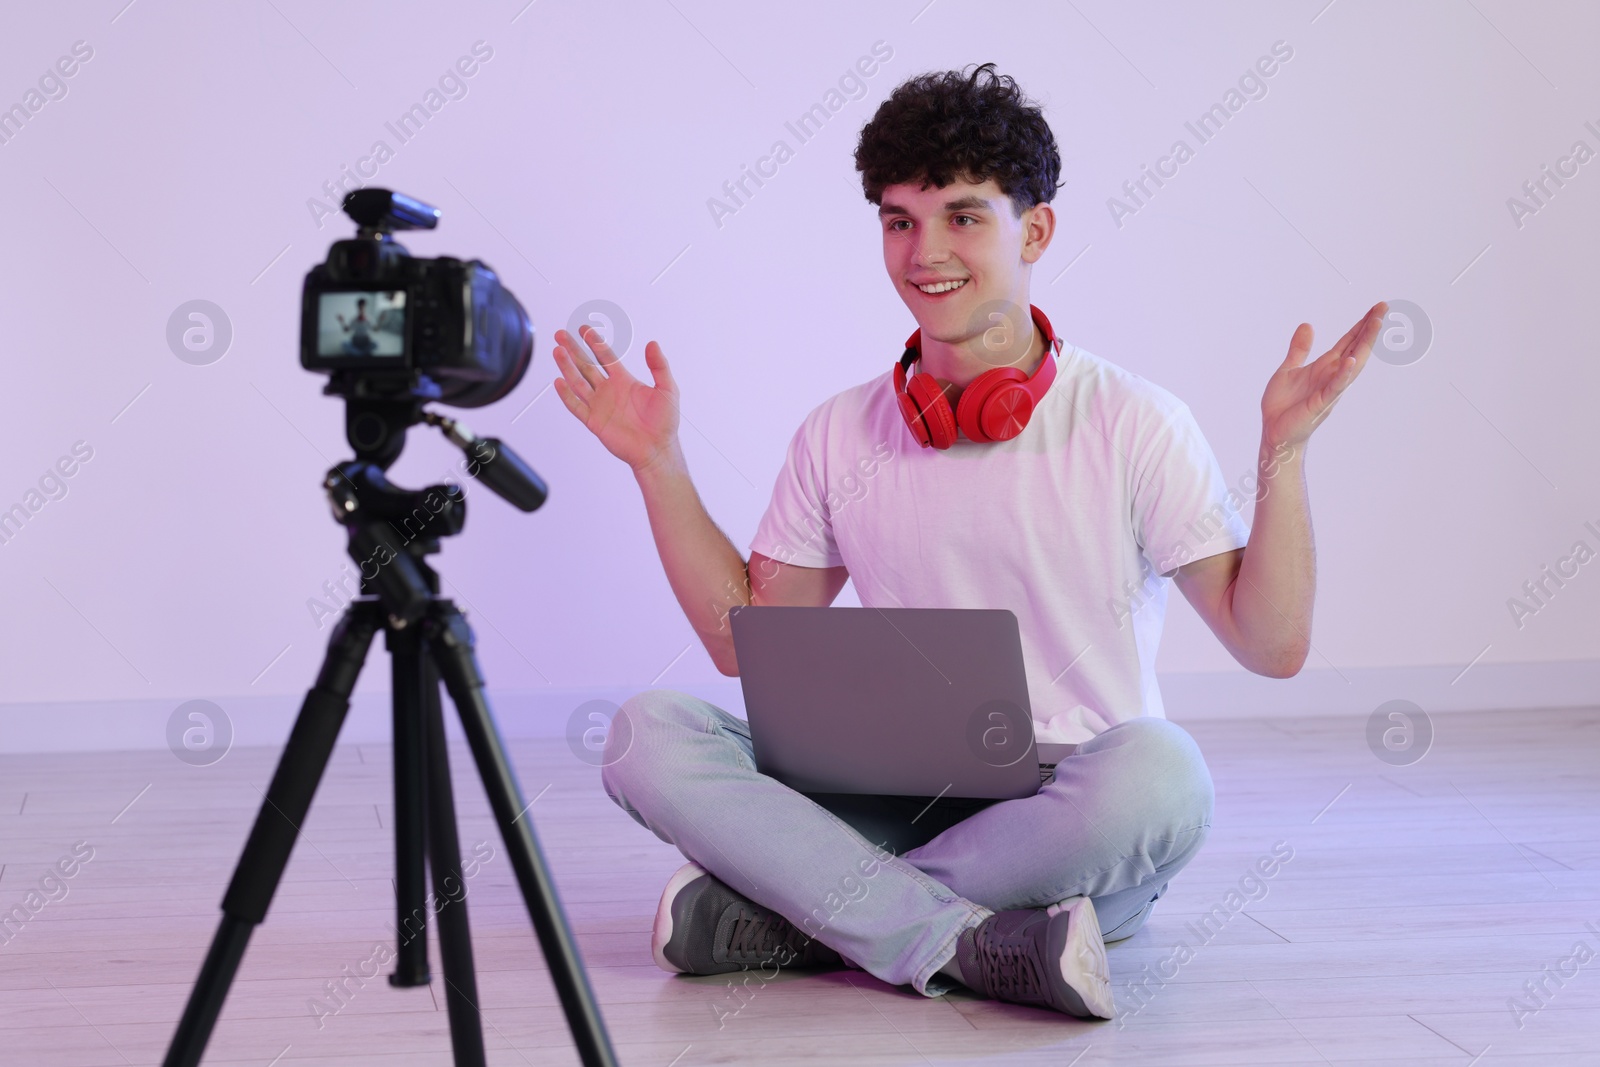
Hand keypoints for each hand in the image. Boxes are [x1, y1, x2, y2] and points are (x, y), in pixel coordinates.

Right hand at [552, 325, 680, 473]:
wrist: (657, 449)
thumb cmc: (664, 422)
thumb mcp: (667, 389)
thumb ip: (659, 366)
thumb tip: (652, 344)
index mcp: (624, 380)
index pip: (605, 356)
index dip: (594, 342)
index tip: (584, 329)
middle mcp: (609, 390)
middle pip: (586, 365)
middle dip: (573, 349)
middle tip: (561, 335)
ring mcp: (599, 405)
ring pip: (578, 382)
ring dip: (567, 367)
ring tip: (558, 351)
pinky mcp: (594, 421)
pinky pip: (576, 406)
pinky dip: (566, 395)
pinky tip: (559, 382)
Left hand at [1261, 301, 1387, 448]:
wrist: (1274, 432)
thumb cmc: (1283, 405)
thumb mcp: (1288, 369)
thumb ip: (1300, 349)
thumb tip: (1307, 324)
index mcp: (1325, 367)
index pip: (1348, 341)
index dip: (1361, 325)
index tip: (1377, 308)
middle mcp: (1332, 376)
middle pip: (1356, 348)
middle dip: (1369, 328)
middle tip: (1383, 308)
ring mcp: (1329, 389)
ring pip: (1352, 365)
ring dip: (1364, 345)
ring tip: (1375, 324)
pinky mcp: (1320, 403)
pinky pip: (1335, 387)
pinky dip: (1343, 374)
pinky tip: (1351, 360)